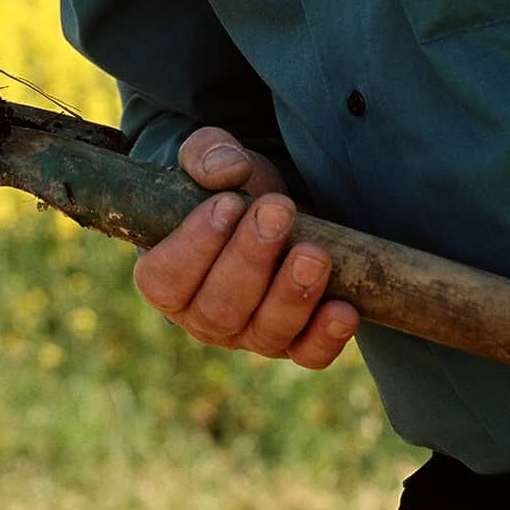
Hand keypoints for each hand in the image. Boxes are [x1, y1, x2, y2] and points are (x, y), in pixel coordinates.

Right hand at [131, 126, 359, 369]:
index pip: (166, 281)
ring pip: (265, 332)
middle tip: (278, 210)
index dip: (195, 246)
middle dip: (251, 258)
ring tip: (314, 254)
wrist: (269, 208)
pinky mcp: (293, 343)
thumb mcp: (209, 158)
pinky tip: (344, 309)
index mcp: (166, 279)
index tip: (228, 203)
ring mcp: (249, 335)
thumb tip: (227, 170)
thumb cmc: (227, 187)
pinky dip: (326, 337)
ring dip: (291, 294)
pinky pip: (308, 355)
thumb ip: (205, 154)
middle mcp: (203, 318)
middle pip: (220, 308)